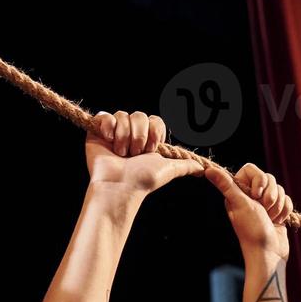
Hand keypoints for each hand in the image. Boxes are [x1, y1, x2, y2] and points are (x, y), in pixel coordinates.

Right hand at [85, 112, 203, 197]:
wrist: (119, 186)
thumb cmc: (143, 180)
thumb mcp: (169, 170)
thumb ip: (185, 166)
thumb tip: (202, 169)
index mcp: (147, 140)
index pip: (154, 120)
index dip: (154, 132)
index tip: (152, 149)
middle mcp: (131, 134)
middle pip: (139, 115)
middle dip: (139, 136)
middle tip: (135, 154)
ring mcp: (114, 132)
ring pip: (123, 115)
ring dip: (124, 136)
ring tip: (121, 153)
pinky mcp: (97, 132)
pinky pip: (105, 116)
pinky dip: (108, 127)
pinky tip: (109, 141)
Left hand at [207, 163, 290, 261]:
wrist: (269, 253)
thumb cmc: (252, 231)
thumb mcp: (240, 205)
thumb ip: (226, 185)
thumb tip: (208, 170)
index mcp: (237, 192)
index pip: (251, 169)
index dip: (259, 179)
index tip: (257, 194)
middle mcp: (250, 197)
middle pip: (268, 177)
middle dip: (271, 194)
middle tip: (264, 210)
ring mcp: (264, 204)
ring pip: (279, 189)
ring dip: (278, 205)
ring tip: (270, 218)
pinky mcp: (277, 211)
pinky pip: (287, 200)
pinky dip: (284, 211)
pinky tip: (278, 222)